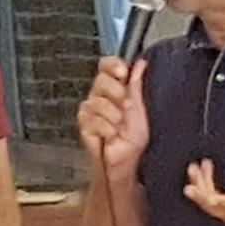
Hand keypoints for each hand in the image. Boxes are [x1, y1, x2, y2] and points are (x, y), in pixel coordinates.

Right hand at [77, 57, 148, 175]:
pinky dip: (107, 130)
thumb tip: (141, 64)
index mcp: (114, 88)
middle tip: (124, 109)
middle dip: (117, 95)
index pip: (106, 66)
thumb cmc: (131, 140)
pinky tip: (109, 137)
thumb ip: (136, 85)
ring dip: (114, 118)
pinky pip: (94, 119)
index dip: (113, 65)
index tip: (123, 73)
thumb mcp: (139, 109)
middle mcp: (99, 96)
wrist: (124, 161)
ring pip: (98, 102)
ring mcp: (89, 109)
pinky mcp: (83, 123)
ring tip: (118, 129)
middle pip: (101, 80)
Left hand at [183, 133, 224, 224]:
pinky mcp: (219, 207)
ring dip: (199, 185)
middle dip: (201, 194)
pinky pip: (206, 198)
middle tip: (192, 178)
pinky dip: (202, 185)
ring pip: (207, 202)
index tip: (210, 200)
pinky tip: (202, 167)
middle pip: (214, 207)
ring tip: (194, 167)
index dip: (220, 203)